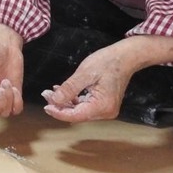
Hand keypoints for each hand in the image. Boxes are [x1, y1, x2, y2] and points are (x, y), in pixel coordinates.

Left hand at [41, 36, 172, 122]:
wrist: (126, 57)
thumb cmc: (108, 62)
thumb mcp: (85, 73)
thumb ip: (69, 88)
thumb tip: (54, 100)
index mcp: (102, 106)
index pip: (75, 115)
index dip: (58, 112)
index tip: (46, 105)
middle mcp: (106, 112)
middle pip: (77, 114)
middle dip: (60, 107)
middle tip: (46, 96)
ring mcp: (106, 109)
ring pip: (80, 110)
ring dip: (65, 103)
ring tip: (51, 93)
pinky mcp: (104, 104)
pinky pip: (85, 105)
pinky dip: (73, 100)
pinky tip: (63, 92)